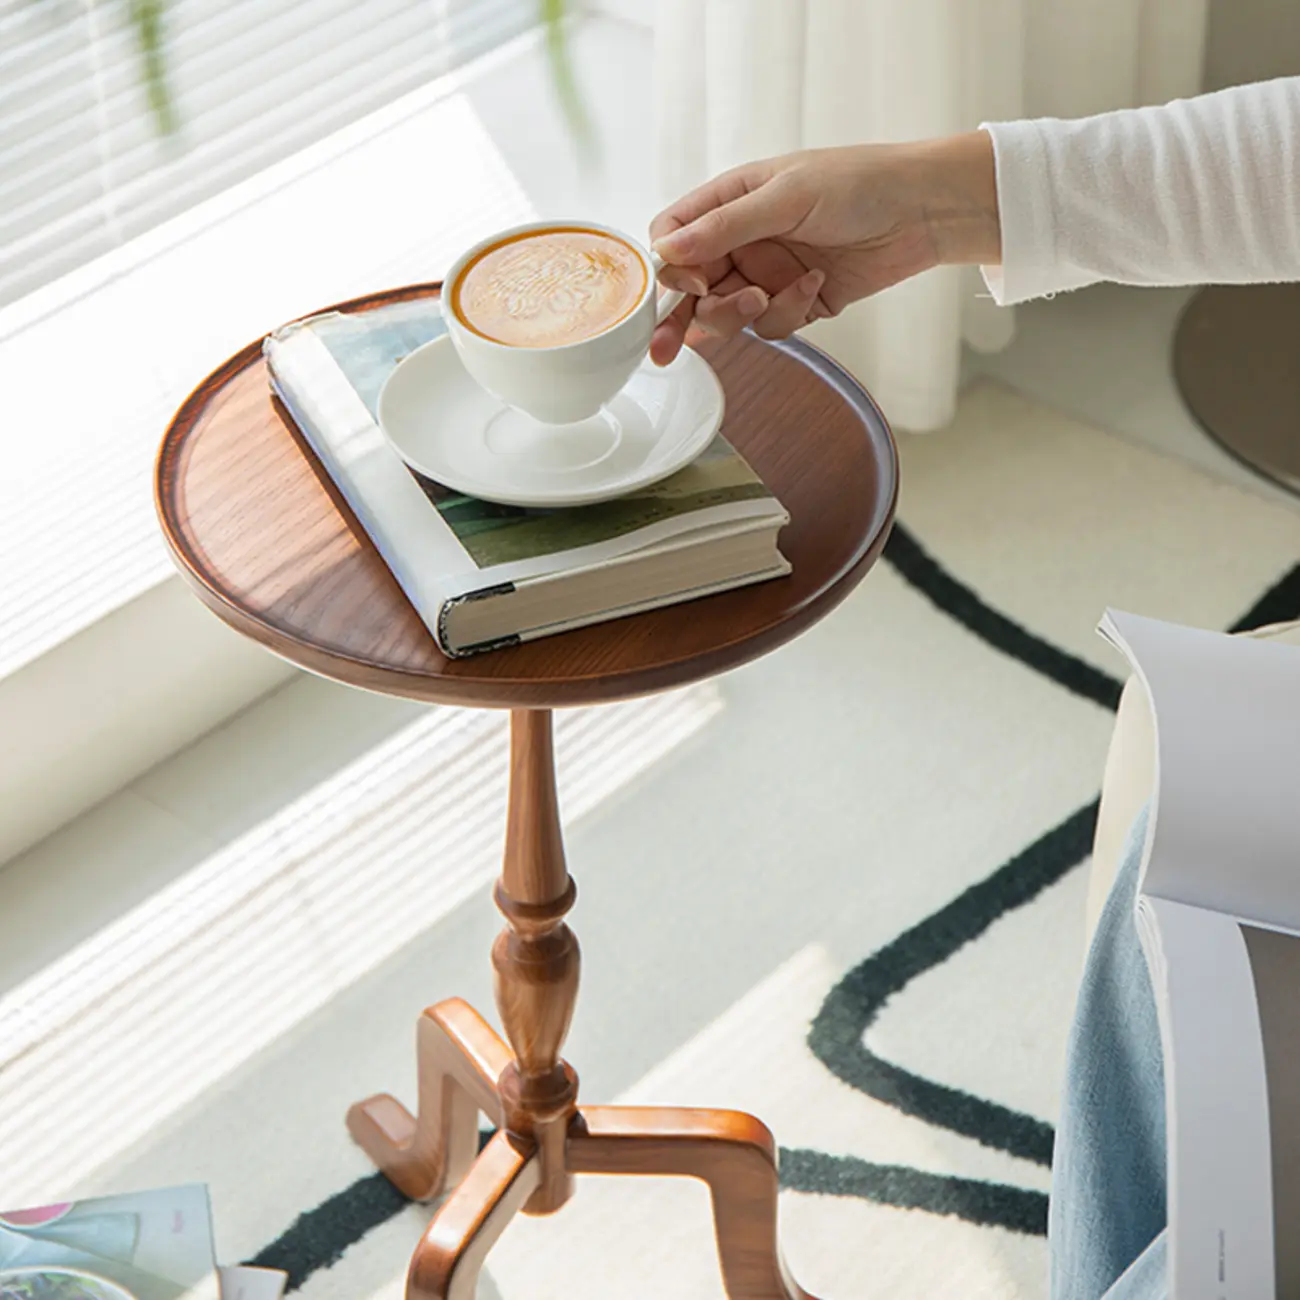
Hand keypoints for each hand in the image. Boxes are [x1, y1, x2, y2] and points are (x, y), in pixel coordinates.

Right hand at [648, 132, 999, 363]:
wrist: (924, 210)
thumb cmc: (861, 182)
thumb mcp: (785, 196)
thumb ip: (724, 227)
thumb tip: (665, 250)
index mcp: (729, 202)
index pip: (673, 239)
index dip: (668, 268)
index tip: (686, 286)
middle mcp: (742, 240)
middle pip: (691, 288)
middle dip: (693, 312)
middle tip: (683, 342)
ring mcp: (767, 273)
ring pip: (727, 315)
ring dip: (741, 315)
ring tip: (768, 297)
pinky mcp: (796, 302)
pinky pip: (770, 326)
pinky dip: (788, 314)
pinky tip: (816, 286)